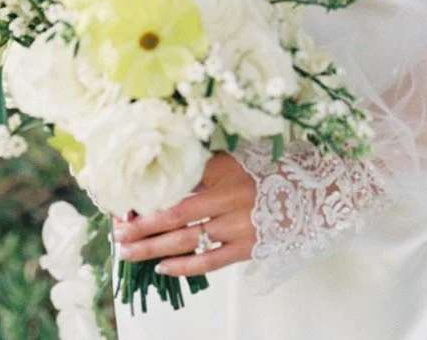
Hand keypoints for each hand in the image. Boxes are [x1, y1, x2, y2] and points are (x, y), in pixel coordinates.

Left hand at [112, 152, 257, 277]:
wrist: (308, 196)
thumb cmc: (266, 174)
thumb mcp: (236, 159)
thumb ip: (204, 165)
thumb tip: (165, 167)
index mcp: (225, 170)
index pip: (180, 181)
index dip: (150, 193)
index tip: (125, 201)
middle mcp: (229, 197)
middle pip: (175, 213)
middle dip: (142, 224)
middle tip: (117, 232)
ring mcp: (237, 225)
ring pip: (186, 239)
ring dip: (152, 247)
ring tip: (128, 252)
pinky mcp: (246, 248)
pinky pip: (208, 261)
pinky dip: (183, 266)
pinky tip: (161, 267)